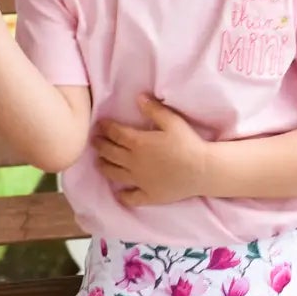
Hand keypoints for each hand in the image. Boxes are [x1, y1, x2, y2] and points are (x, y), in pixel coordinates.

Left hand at [93, 96, 208, 206]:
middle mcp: (134, 162)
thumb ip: (153, 109)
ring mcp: (140, 180)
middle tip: (93, 141)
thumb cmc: (188, 143)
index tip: (99, 124)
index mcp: (138, 143)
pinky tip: (119, 194)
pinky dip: (123, 196)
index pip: (115, 133)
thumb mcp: (172, 121)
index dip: (106, 127)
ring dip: (104, 167)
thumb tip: (138, 98)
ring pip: (115, 174)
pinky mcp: (149, 195)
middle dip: (100, 145)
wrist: (203, 170)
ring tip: (98, 163)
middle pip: (110, 153)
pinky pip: (132, 198)